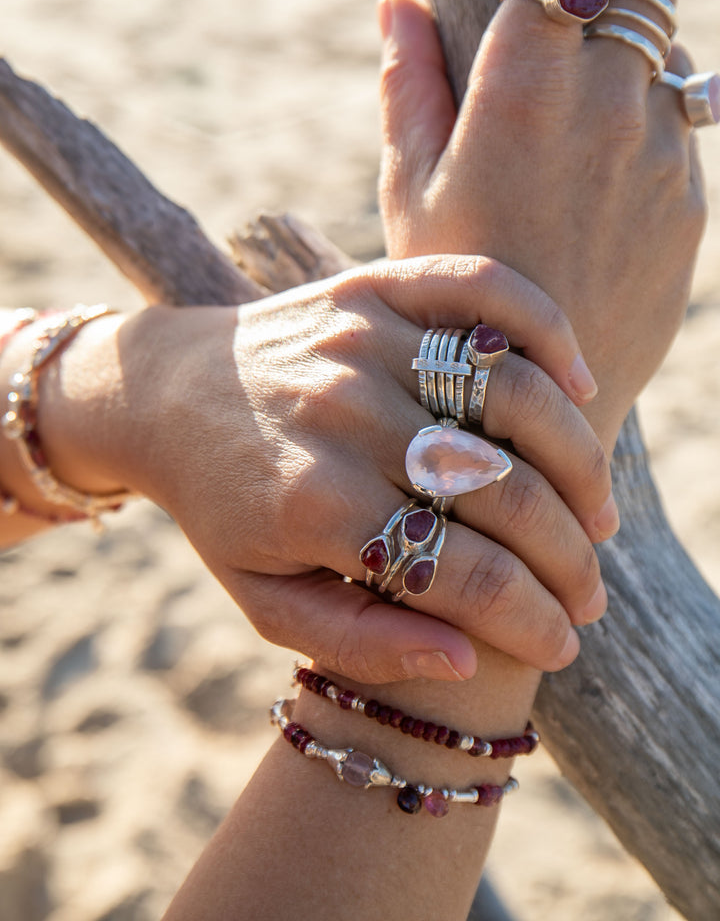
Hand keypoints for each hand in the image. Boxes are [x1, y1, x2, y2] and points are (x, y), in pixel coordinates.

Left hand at [87, 256, 615, 683]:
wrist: (164, 394)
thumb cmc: (223, 505)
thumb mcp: (264, 597)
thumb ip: (357, 642)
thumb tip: (464, 660)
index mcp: (317, 503)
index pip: (464, 574)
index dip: (532, 620)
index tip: (563, 644)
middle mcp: (347, 415)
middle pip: (506, 490)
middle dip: (570, 559)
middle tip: (590, 593)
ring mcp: (363, 339)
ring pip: (517, 394)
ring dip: (580, 462)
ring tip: (597, 514)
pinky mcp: (372, 285)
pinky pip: (486, 292)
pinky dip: (549, 331)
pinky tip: (580, 387)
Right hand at [378, 0, 706, 451]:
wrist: (536, 405)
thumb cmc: (451, 302)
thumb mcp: (409, 195)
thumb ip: (409, 88)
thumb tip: (397, 2)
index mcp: (522, 91)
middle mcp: (606, 107)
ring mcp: (663, 154)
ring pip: (666, 46)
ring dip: (628, 39)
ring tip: (575, 98)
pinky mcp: (692, 200)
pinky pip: (681, 122)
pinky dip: (645, 114)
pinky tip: (597, 175)